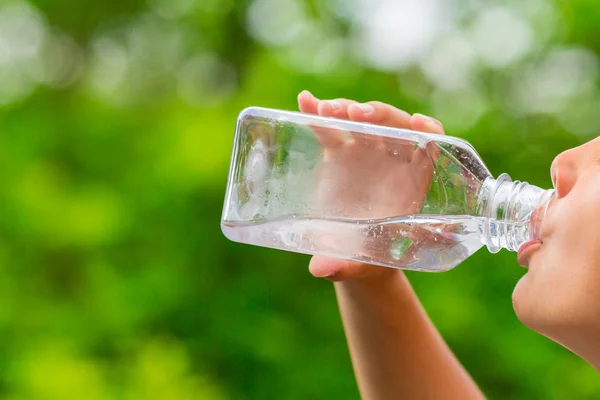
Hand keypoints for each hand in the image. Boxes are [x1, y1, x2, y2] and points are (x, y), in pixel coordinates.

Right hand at [297, 90, 444, 281]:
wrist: (351, 251)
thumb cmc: (369, 258)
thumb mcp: (361, 262)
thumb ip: (345, 266)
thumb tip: (321, 270)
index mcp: (412, 181)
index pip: (431, 146)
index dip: (428, 131)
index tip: (418, 124)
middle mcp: (391, 160)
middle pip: (393, 125)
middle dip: (378, 115)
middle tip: (357, 115)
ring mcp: (364, 152)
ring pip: (361, 120)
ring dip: (346, 109)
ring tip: (328, 111)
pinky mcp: (338, 152)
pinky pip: (330, 128)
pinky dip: (318, 113)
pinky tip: (305, 101)